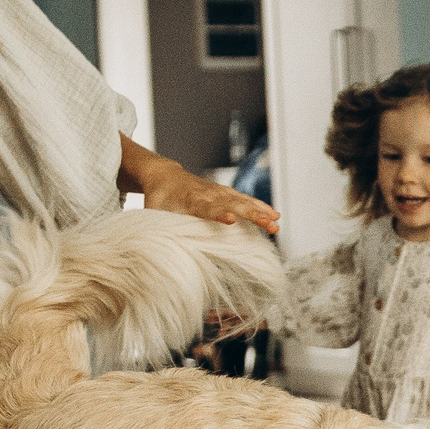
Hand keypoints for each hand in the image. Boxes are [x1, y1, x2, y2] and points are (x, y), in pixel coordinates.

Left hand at [137, 159, 279, 234]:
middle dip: (251, 214)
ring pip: (243, 201)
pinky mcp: (226, 192)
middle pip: (232, 204)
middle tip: (268, 225)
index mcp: (189, 199)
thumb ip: (159, 230)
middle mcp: (208, 194)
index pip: (205, 207)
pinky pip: (246, 200)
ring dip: (261, 212)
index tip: (230, 220)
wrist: (165, 175)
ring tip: (276, 223)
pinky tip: (275, 216)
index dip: (218, 214)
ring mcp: (219, 192)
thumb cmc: (159, 199)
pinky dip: (261, 206)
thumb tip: (158, 253)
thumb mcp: (153, 214)